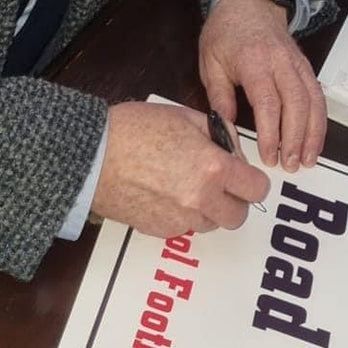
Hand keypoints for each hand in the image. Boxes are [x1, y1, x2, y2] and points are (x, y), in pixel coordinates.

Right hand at [92, 100, 269, 235]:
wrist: (90, 157)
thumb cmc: (133, 130)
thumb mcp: (185, 116)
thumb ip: (220, 134)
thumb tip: (235, 151)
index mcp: (213, 169)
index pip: (257, 189)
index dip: (253, 181)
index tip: (244, 175)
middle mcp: (201, 200)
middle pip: (238, 215)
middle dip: (234, 199)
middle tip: (218, 182)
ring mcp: (180, 220)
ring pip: (212, 223)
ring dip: (208, 208)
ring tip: (186, 184)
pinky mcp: (160, 231)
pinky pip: (185, 228)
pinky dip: (184, 215)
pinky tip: (166, 193)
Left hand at [199, 0, 324, 172]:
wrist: (249, 2)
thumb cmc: (226, 32)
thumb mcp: (210, 62)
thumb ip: (219, 96)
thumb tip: (224, 129)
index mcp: (254, 61)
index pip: (268, 102)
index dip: (270, 132)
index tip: (268, 154)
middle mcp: (281, 63)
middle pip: (297, 105)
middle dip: (295, 139)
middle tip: (290, 165)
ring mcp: (297, 65)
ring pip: (314, 102)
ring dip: (313, 134)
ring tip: (307, 159)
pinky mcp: (306, 68)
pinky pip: (318, 97)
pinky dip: (320, 121)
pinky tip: (315, 140)